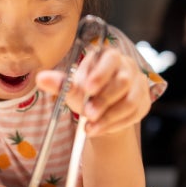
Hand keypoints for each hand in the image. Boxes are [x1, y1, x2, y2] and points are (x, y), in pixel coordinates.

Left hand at [37, 48, 151, 135]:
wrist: (102, 112)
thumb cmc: (87, 94)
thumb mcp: (72, 89)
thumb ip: (60, 83)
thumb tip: (41, 78)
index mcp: (109, 56)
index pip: (110, 59)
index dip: (100, 73)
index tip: (87, 88)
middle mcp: (127, 67)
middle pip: (122, 81)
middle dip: (103, 100)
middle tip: (87, 113)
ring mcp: (139, 84)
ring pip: (130, 101)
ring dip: (109, 116)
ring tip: (90, 127)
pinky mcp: (144, 102)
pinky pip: (134, 114)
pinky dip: (116, 124)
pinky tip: (100, 129)